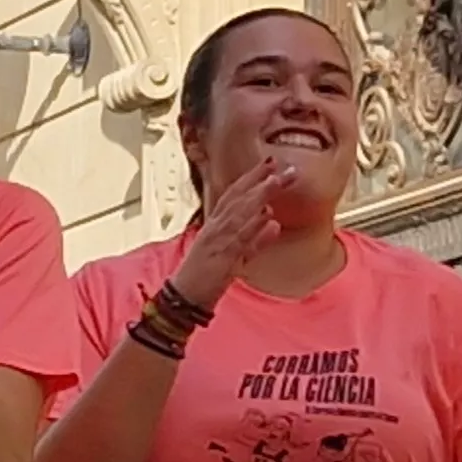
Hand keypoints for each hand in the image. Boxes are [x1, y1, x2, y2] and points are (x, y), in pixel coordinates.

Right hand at [168, 157, 295, 303]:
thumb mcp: (234, 254)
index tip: (270, 163)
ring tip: (276, 181)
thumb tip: (274, 223)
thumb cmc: (205, 277)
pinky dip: (253, 229)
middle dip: (258, 179)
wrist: (184, 297)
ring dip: (258, 196)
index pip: (234, 195)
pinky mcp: (222, 259)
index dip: (251, 178)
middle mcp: (215, 229)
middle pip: (238, 198)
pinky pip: (240, 242)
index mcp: (215, 225)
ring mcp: (218, 242)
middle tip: (278, 163)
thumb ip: (255, 239)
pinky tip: (268, 218)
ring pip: (240, 213)